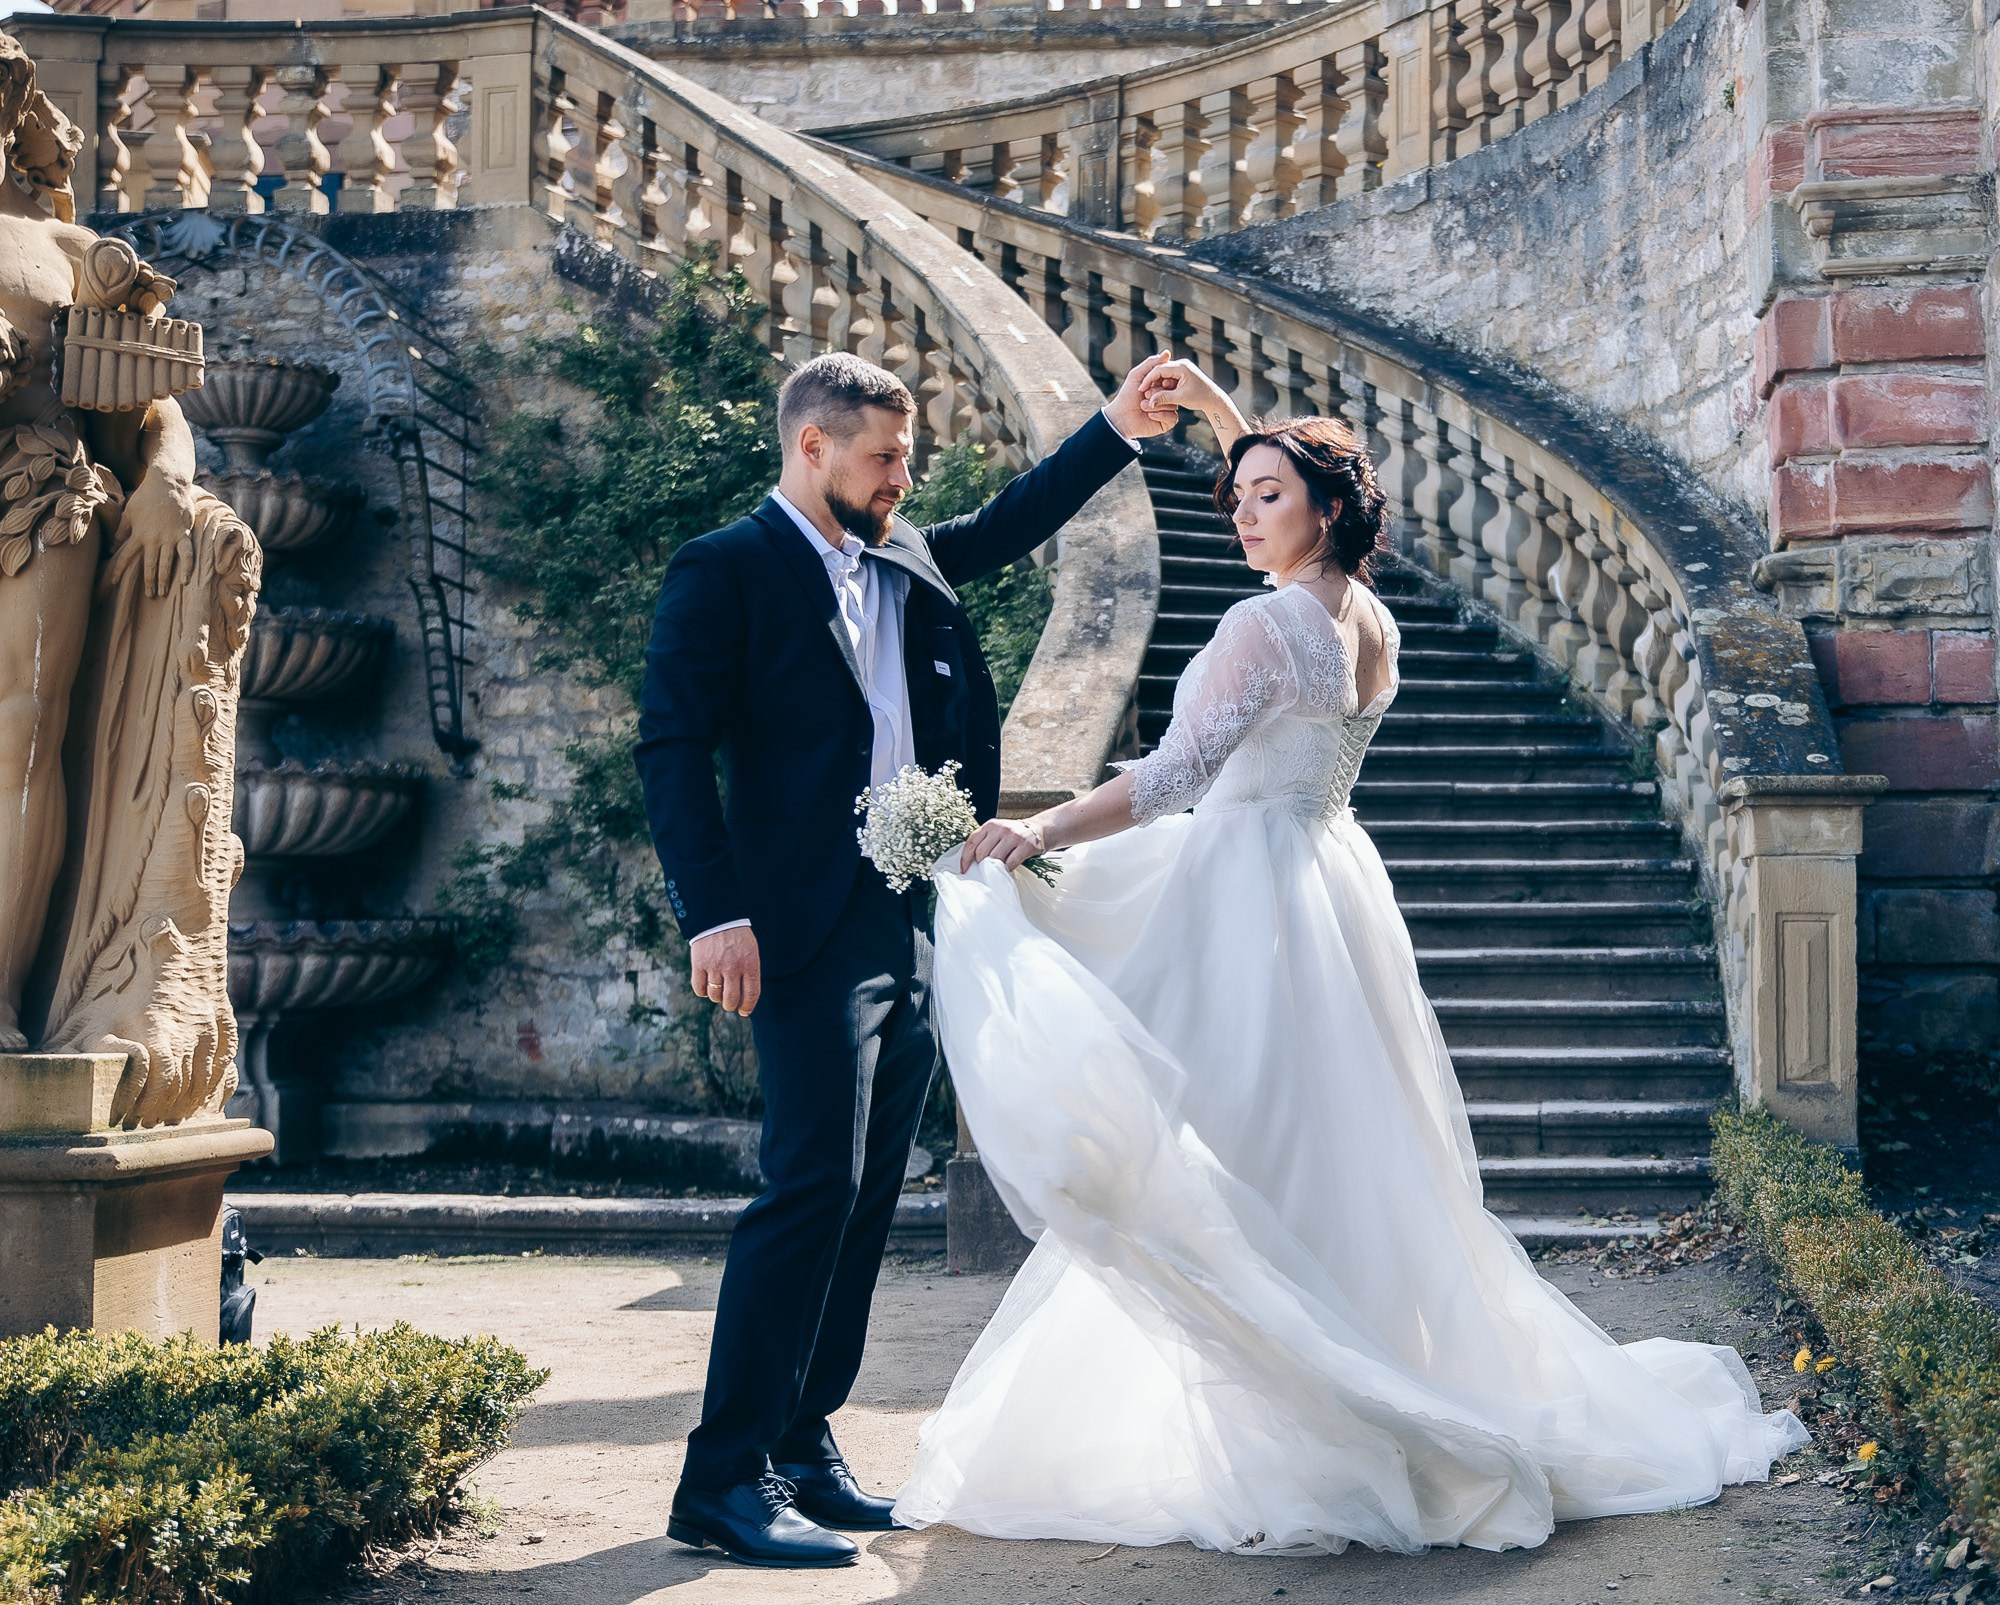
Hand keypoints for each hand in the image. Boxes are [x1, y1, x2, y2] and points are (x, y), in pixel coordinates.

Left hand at [106, 468, 196, 597]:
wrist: (166, 484)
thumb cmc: (146, 497)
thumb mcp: (129, 512)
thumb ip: (121, 530)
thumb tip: (112, 546)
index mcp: (138, 534)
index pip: (124, 556)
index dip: (118, 570)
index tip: (112, 583)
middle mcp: (153, 539)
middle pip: (149, 565)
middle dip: (149, 582)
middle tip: (151, 596)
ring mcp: (169, 538)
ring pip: (166, 563)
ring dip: (164, 579)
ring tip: (163, 593)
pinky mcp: (183, 534)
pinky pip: (186, 554)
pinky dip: (187, 567)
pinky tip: (186, 580)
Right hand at [689, 924, 760, 1015]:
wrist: (717, 916)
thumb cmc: (737, 936)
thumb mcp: (751, 951)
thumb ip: (749, 972)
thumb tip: (745, 997)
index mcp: (750, 963)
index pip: (751, 994)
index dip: (748, 1007)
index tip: (744, 1011)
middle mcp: (733, 967)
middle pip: (731, 999)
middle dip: (730, 1006)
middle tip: (729, 1004)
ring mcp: (715, 966)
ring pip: (714, 995)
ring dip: (716, 998)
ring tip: (718, 991)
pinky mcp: (699, 964)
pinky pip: (699, 988)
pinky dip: (702, 992)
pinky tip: (706, 986)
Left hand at [959, 816, 1047, 873]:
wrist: (1037, 829)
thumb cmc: (1012, 834)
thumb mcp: (996, 832)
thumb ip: (984, 841)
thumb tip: (969, 861)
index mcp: (990, 825)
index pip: (972, 842)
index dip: (965, 858)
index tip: (963, 869)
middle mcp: (1001, 829)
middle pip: (982, 852)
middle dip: (981, 864)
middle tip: (984, 869)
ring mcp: (1013, 836)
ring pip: (995, 858)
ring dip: (994, 867)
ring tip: (997, 867)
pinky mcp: (1025, 846)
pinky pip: (1010, 863)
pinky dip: (1007, 869)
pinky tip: (1007, 868)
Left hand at [1102, 352, 1178, 439]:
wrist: (1121, 417)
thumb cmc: (1127, 395)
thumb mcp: (1138, 375)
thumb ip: (1151, 363)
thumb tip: (1167, 352)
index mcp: (1161, 385)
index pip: (1171, 379)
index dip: (1163, 381)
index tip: (1151, 384)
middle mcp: (1167, 396)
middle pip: (1173, 392)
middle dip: (1157, 393)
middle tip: (1144, 396)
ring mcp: (1168, 409)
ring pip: (1173, 404)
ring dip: (1156, 405)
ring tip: (1142, 406)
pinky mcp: (1167, 422)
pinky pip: (1173, 417)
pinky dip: (1160, 415)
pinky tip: (1149, 415)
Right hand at [1138, 358, 1230, 423]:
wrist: (1213, 398)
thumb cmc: (1199, 398)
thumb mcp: (1180, 398)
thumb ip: (1164, 398)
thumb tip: (1150, 402)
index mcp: (1182, 367)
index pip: (1159, 370)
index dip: (1148, 380)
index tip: (1141, 389)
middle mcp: (1182, 364)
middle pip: (1160, 370)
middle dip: (1152, 381)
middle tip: (1144, 392)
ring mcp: (1183, 368)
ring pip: (1164, 374)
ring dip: (1157, 383)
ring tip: (1152, 394)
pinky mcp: (1183, 373)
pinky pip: (1169, 377)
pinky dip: (1164, 384)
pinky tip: (1160, 393)